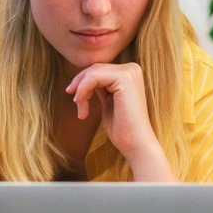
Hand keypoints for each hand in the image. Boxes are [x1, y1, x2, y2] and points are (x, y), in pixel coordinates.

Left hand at [65, 62, 176, 180]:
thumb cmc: (121, 127)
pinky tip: (81, 104)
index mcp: (130, 72)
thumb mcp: (108, 100)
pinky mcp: (124, 79)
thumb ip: (100, 86)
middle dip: (80, 85)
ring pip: (93, 72)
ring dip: (80, 90)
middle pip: (95, 68)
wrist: (135, 144)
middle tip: (77, 104)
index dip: (83, 83)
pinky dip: (83, 90)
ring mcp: (129, 72)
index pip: (99, 69)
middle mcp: (132, 68)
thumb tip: (84, 76)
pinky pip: (93, 77)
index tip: (77, 101)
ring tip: (81, 109)